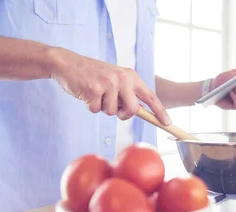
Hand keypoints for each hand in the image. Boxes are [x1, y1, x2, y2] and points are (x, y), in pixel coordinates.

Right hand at [48, 48, 170, 124]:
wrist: (68, 63)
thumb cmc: (92, 74)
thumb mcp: (115, 79)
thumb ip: (127, 93)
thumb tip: (138, 112)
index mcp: (130, 76)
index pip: (150, 96)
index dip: (160, 111)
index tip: (167, 123)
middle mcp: (122, 78)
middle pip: (133, 110)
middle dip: (123, 115)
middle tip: (114, 108)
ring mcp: (108, 83)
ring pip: (112, 112)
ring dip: (103, 108)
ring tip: (96, 94)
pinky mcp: (93, 89)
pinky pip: (96, 110)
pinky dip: (90, 106)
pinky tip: (86, 93)